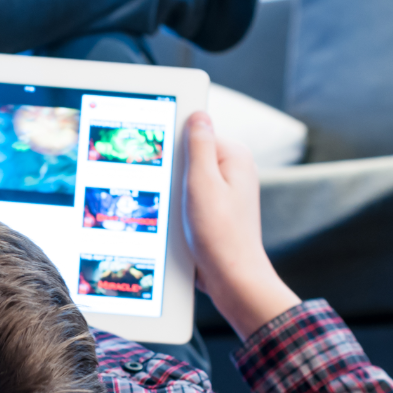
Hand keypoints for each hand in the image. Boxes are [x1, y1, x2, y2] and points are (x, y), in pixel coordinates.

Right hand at [181, 111, 299, 339]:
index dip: (171, 145)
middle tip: (168, 194)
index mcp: (234, 156)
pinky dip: (177, 210)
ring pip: (184, 181)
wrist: (232, 279)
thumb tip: (197, 114)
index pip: (194, 132)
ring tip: (176, 214)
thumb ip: (199, 146)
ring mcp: (224, 192)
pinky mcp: (214, 211)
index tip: (157, 159)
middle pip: (188, 157)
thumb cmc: (220, 235)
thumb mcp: (203, 183)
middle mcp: (233, 171)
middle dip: (171, 172)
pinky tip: (175, 225)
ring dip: (172, 195)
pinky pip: (187, 200)